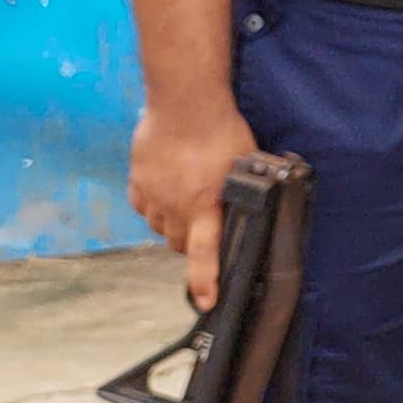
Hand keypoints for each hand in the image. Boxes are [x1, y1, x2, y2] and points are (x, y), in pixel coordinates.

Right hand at [128, 102, 258, 310]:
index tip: (207, 301)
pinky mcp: (137, 181)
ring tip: (188, 201)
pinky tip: (166, 189)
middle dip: (192, 241)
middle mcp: (175, 205)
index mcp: (205, 203)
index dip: (205, 279)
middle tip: (206, 224)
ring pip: (160, 226)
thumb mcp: (246, 163)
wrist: (185, 102)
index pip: (204, 252)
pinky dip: (154, 206)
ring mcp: (152, 195)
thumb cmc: (222, 130)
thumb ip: (247, 189)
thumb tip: (264, 200)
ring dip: (173, 223)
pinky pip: (143, 207)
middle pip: (179, 244)